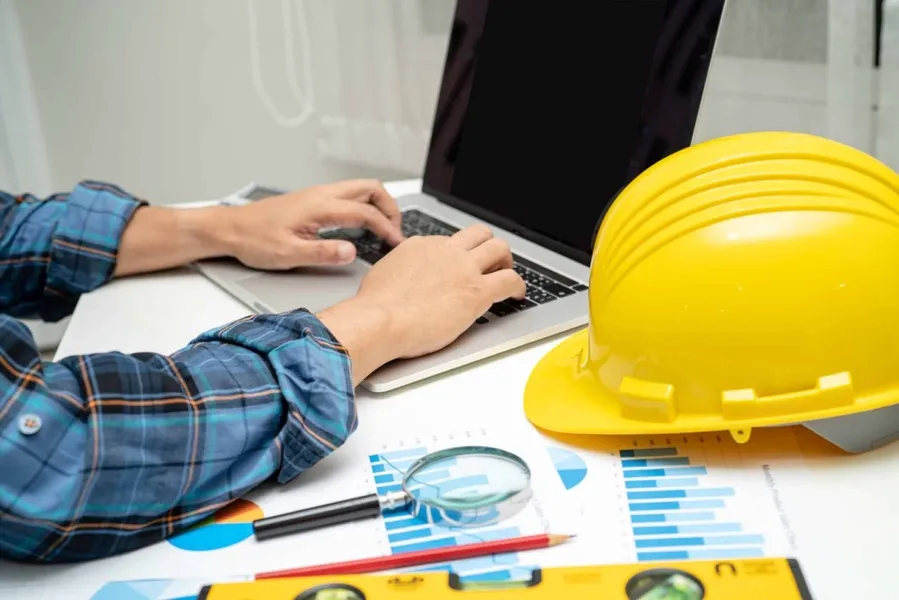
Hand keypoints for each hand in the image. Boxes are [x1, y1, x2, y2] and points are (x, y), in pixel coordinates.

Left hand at [220, 179, 404, 269]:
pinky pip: (349, 195)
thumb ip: (322, 252)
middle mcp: (322, 195)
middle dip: (390, 208)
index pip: (366, 213)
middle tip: (395, 232)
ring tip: (384, 230)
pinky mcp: (313, 199)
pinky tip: (362, 226)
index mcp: (319, 207)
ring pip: (361, 189)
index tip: (396, 245)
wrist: (231, 229)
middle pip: (371, 189)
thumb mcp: (288, 254)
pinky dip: (365, 206)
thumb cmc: (254, 241)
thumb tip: (351, 251)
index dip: (386, 229)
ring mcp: (318, 195)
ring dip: (378, 206)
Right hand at [316, 224, 525, 384]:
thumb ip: (400, 271)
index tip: (460, 265)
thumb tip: (400, 279)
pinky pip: (509, 280)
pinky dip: (518, 286)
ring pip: (499, 248)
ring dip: (506, 260)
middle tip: (492, 262)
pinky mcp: (477, 291)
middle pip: (479, 234)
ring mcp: (463, 268)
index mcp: (421, 246)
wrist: (379, 320)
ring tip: (507, 274)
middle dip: (488, 246)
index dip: (458, 254)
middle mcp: (445, 251)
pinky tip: (517, 295)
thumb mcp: (383, 275)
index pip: (449, 241)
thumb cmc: (375, 308)